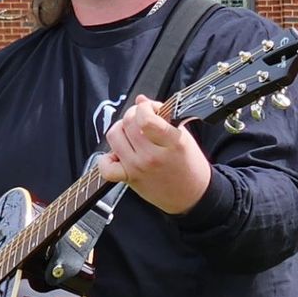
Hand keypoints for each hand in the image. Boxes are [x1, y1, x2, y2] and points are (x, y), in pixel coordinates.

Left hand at [99, 94, 210, 214]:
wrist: (191, 196)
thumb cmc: (189, 165)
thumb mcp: (183, 137)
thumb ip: (162, 117)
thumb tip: (141, 100)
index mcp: (172, 143)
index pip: (146, 119)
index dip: (144, 107)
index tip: (150, 109)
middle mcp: (153, 156)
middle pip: (128, 123)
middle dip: (133, 114)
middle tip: (140, 119)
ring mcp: (139, 168)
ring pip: (115, 136)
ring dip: (120, 129)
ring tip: (130, 133)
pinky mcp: (130, 179)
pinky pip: (107, 168)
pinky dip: (106, 159)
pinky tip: (118, 154)